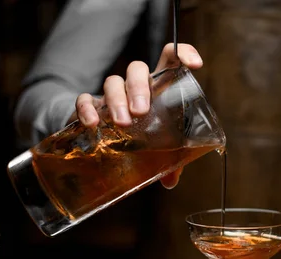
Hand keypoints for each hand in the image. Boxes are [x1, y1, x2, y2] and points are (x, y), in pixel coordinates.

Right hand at [70, 43, 203, 188]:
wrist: (102, 141)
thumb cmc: (139, 139)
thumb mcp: (157, 149)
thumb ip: (169, 162)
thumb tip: (170, 181)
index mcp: (158, 88)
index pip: (170, 58)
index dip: (183, 53)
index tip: (195, 65)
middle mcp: (134, 86)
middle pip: (137, 69)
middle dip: (139, 87)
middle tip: (141, 111)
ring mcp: (111, 95)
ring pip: (112, 82)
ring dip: (118, 100)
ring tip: (123, 123)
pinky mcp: (90, 107)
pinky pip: (85, 99)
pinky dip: (88, 109)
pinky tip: (94, 124)